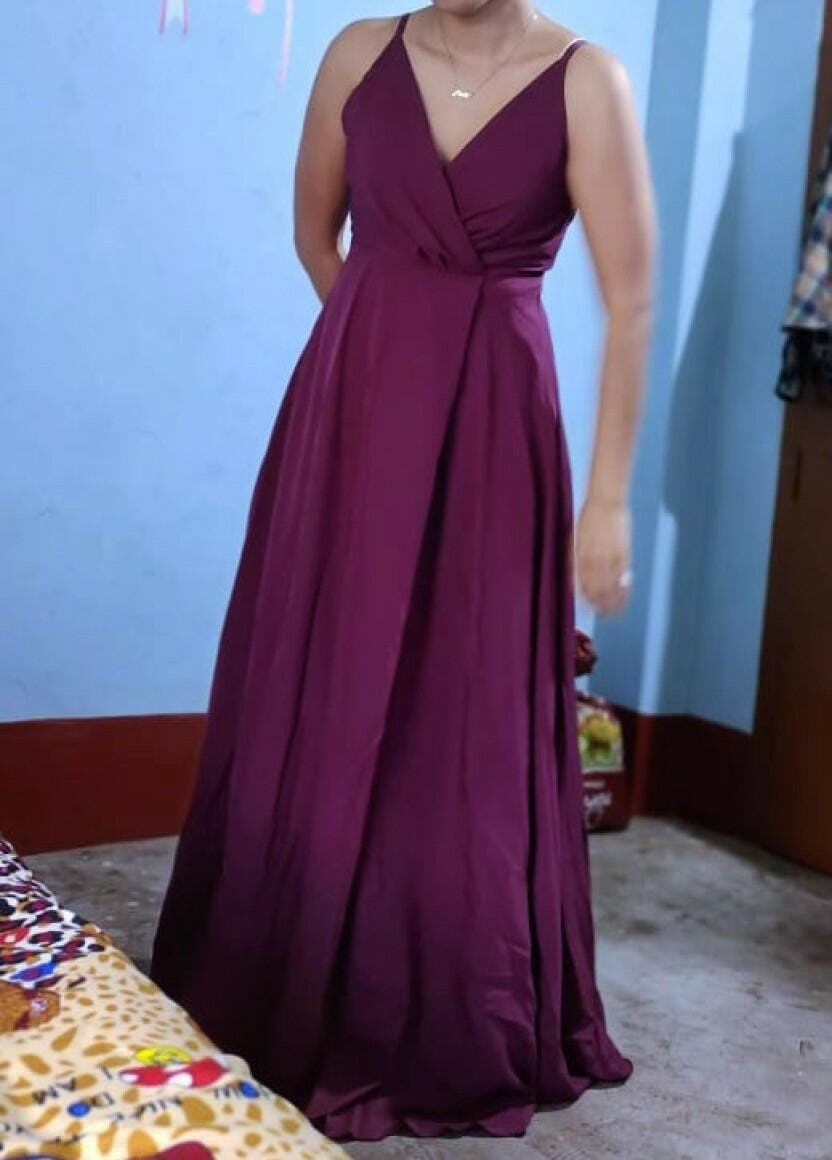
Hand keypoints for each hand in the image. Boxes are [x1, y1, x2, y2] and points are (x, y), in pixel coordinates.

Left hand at [574, 496, 631, 614]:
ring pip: (610, 587)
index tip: (590, 609)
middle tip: (604, 614)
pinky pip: (623, 577)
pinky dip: (624, 589)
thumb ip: (574, 561)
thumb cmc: (587, 520)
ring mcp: (609, 558)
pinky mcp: (623, 554)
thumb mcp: (573, 540)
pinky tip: (625, 596)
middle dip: (600, 605)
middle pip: (596, 590)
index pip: (582, 586)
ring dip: (613, 601)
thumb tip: (574, 579)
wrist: (606, 503)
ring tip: (615, 612)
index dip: (587, 600)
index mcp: (580, 557)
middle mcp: (594, 561)